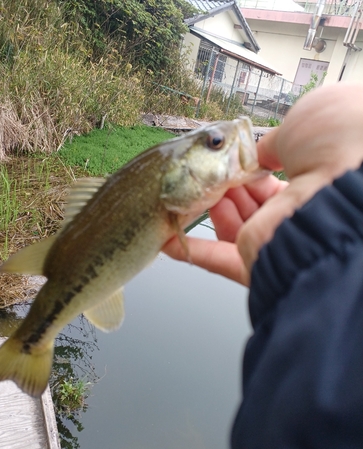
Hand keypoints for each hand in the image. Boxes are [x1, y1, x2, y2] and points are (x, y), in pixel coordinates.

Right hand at [163, 83, 362, 285]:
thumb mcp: (303, 122)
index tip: (225, 159)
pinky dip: (192, 249)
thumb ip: (274, 143)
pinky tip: (167, 241)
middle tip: (204, 172)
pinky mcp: (258, 263)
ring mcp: (277, 240)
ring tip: (196, 190)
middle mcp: (296, 212)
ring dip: (209, 207)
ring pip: (231, 225)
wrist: (346, 186)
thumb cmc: (338, 143)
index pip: (270, 178)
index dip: (245, 168)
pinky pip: (218, 260)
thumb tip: (258, 153)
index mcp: (313, 178)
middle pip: (246, 202)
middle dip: (222, 185)